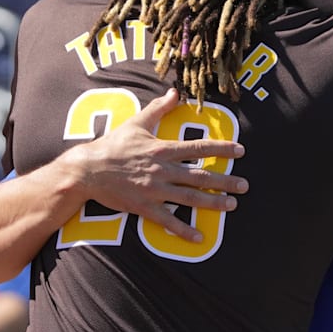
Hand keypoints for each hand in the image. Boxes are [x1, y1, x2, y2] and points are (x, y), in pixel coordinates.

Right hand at [66, 89, 247, 242]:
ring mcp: (154, 190)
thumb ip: (159, 109)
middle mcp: (163, 170)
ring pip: (190, 198)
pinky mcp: (144, 207)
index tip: (241, 151)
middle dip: (225, 180)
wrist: (87, 170)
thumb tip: (175, 92)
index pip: (199, 147)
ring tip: (232, 205)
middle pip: (200, 175)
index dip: (222, 148)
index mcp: (163, 149)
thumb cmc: (112, 145)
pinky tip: (199, 238)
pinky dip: (184, 231)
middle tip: (245, 185)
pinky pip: (168, 221)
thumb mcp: (137, 123)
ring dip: (213, 203)